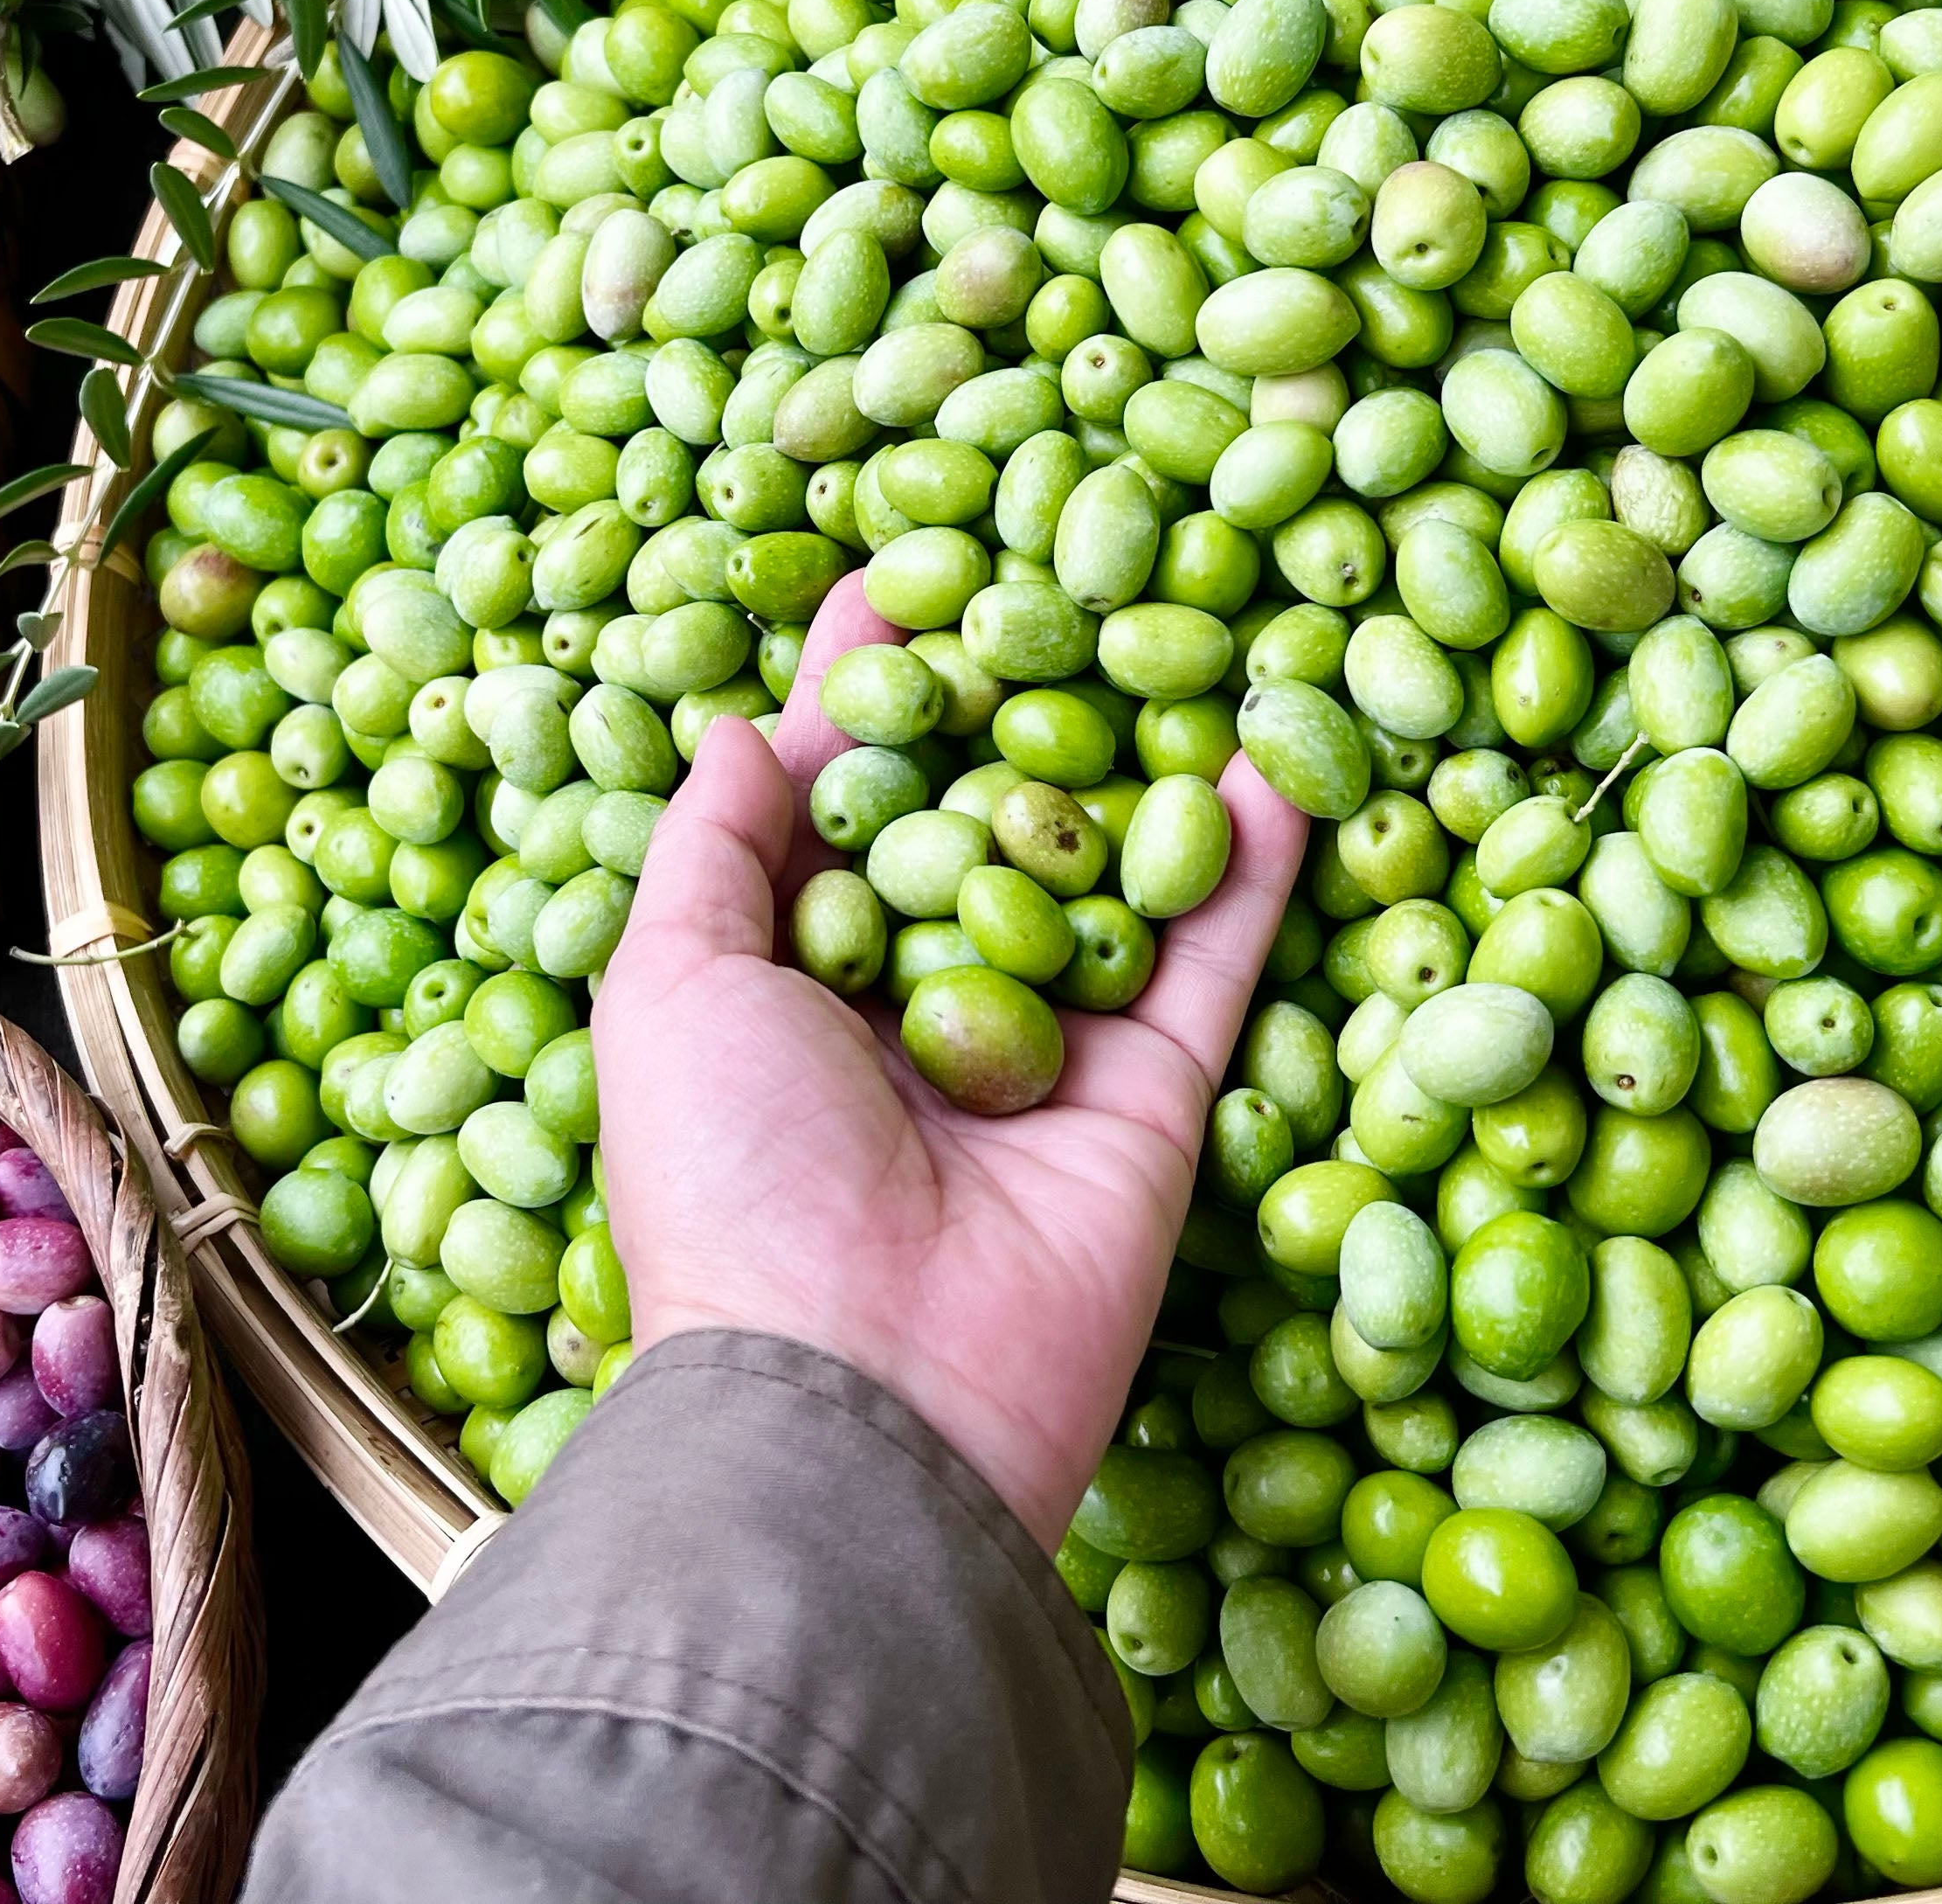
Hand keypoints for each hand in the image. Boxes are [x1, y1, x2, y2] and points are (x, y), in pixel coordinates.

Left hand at [592, 575, 1306, 1551]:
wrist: (860, 1386)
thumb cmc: (732, 1176)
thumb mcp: (666, 984)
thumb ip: (713, 844)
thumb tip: (742, 724)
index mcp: (786, 984)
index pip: (834, 801)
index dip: (861, 692)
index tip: (896, 572)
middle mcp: (916, 1007)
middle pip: (980, 819)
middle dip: (1013, 698)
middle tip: (1062, 555)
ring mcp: (1044, 1048)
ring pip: (1104, 870)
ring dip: (1140, 756)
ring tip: (1183, 618)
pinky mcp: (1154, 1095)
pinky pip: (1209, 955)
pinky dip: (1247, 858)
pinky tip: (1275, 746)